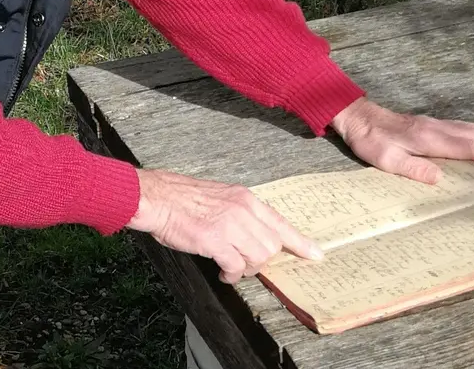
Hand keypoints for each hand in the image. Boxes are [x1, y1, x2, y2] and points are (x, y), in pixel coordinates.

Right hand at [126, 168, 324, 283]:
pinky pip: (235, 266)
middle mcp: (242, 209)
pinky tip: (222, 272)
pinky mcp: (215, 240)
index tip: (316, 255)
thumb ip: (239, 213)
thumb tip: (254, 236)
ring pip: (257, 258)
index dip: (300, 242)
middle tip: (243, 264)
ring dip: (245, 269)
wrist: (157, 198)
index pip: (280, 222)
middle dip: (261, 261)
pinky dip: (231, 275)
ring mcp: (230, 224)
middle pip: (272, 246)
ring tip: (230, 268)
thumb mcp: (219, 197)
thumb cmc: (182, 199)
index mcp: (244, 198)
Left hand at [330, 97, 473, 183]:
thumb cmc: (370, 141)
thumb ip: (412, 169)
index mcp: (429, 139)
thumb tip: (439, 178)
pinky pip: (462, 126)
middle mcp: (436, 128)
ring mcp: (435, 123)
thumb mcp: (384, 159)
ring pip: (471, 129)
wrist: (357, 116)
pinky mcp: (430, 123)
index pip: (467, 148)